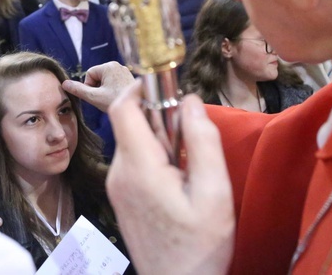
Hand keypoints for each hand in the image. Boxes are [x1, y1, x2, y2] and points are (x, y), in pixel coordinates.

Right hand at [61, 61, 133, 111]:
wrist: (139, 107)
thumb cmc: (116, 101)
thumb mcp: (94, 97)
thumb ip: (79, 90)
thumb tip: (64, 84)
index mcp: (108, 66)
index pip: (89, 73)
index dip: (89, 86)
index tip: (96, 96)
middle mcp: (117, 65)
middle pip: (98, 76)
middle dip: (97, 88)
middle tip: (104, 99)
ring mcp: (124, 71)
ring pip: (106, 80)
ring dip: (105, 90)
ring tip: (112, 99)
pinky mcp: (129, 77)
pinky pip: (114, 82)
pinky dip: (113, 90)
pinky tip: (118, 97)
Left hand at [106, 81, 233, 274]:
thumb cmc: (199, 248)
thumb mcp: (214, 194)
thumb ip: (203, 141)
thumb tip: (190, 100)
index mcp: (139, 167)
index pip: (124, 108)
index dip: (142, 86)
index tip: (167, 84)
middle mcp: (119, 173)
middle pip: (132, 123)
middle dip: (161, 119)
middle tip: (192, 139)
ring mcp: (117, 186)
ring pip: (135, 142)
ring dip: (161, 141)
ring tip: (189, 169)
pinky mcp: (121, 196)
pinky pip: (135, 161)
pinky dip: (156, 158)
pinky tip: (178, 183)